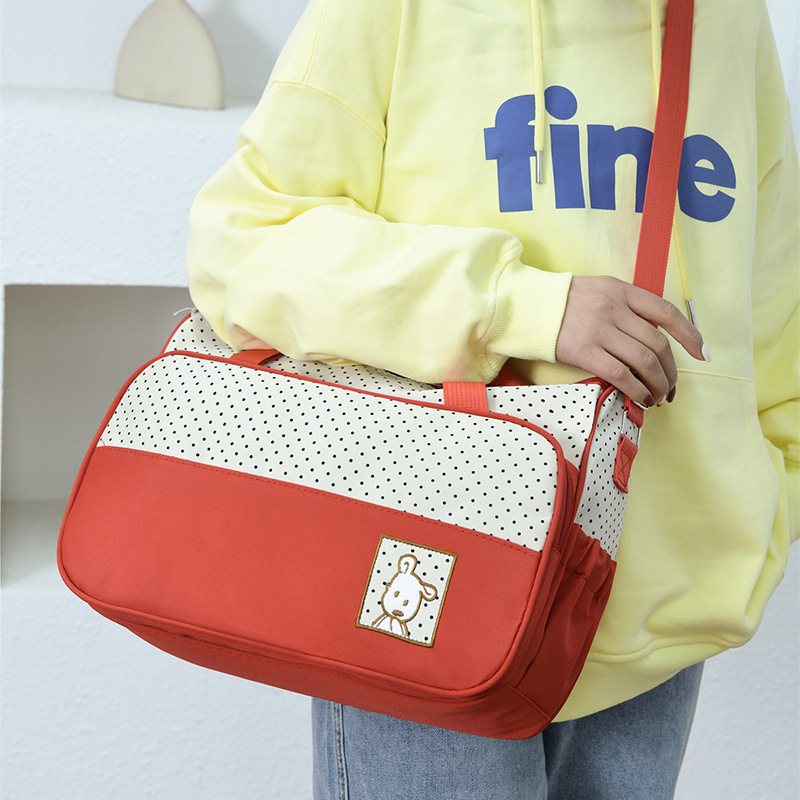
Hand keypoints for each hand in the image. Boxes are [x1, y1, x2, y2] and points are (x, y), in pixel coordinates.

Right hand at [555, 276, 709, 406]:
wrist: (526, 307)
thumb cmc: (564, 304)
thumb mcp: (599, 291)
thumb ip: (626, 308)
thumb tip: (653, 340)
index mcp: (621, 290)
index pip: (666, 312)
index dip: (690, 335)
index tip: (702, 354)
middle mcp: (614, 308)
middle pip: (658, 343)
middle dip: (671, 371)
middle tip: (671, 388)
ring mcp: (599, 329)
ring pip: (644, 361)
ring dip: (658, 384)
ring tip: (658, 398)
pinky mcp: (583, 351)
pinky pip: (621, 374)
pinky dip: (637, 389)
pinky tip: (641, 398)